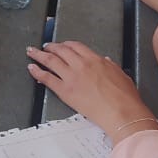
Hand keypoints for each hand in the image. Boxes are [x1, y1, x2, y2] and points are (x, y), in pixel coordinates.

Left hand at [25, 40, 155, 141]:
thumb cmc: (125, 97)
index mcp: (95, 60)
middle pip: (61, 51)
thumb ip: (110, 66)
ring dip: (39, 55)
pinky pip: (47, 78)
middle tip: (45, 46)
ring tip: (32, 52)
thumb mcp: (121, 74)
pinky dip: (37, 72)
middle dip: (51, 47)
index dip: (66, 44)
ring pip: (51, 61)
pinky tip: (32, 68)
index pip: (76, 46)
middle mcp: (81, 65)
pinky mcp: (65, 91)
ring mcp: (72, 77)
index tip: (62, 45)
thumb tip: (105, 60)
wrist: (121, 113)